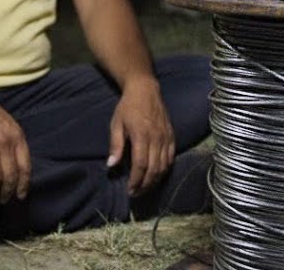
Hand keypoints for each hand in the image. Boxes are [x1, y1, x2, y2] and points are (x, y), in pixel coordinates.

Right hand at [0, 82, 31, 204]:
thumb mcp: (7, 122)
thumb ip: (13, 140)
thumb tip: (16, 163)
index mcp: (17, 135)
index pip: (25, 166)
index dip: (23, 184)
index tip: (20, 196)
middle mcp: (6, 142)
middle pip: (10, 175)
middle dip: (7, 192)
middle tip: (2, 201)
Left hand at [108, 76, 174, 196]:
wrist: (145, 90)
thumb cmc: (127, 107)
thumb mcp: (116, 124)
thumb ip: (115, 146)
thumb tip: (111, 165)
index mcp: (142, 135)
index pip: (141, 165)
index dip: (136, 181)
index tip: (129, 191)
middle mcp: (157, 138)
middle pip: (154, 169)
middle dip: (145, 185)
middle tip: (136, 194)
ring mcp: (166, 137)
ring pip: (164, 166)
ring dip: (155, 180)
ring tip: (145, 187)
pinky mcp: (172, 136)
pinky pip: (171, 157)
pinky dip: (165, 170)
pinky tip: (157, 176)